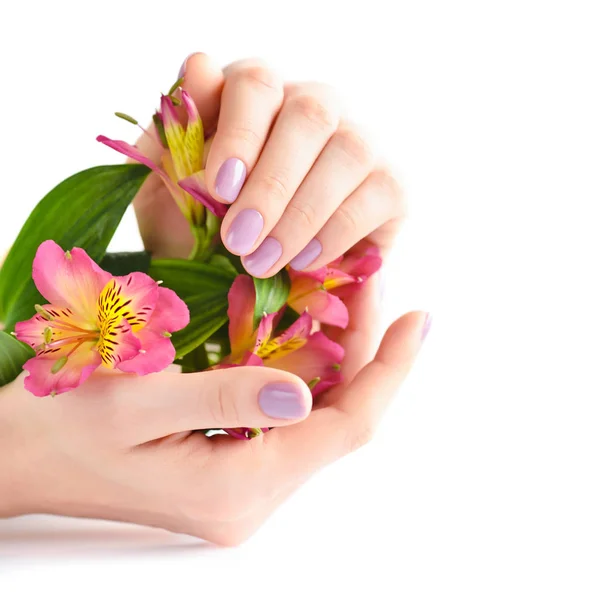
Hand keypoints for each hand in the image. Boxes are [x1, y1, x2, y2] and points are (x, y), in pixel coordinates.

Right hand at [0, 278, 427, 544]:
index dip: (388, 370)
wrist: (18, 460)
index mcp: (241, 483)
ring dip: (331, 352)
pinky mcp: (228, 463)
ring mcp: (241, 480)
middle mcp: (253, 491)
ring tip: (339, 290)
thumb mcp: (135, 401)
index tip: (418, 318)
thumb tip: (303, 393)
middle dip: (360, 349)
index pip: (346, 426)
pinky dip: (298, 365)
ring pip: (313, 412)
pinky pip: (283, 412)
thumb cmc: (61, 427)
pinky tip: (295, 322)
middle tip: (364, 280)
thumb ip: (223, 397)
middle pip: (337, 416)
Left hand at [133, 53, 403, 273]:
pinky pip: (376, 196)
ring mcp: (358, 141)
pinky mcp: (390, 185)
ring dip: (302, 214)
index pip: (257, 83)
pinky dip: (335, 233)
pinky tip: (303, 261)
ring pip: (348, 152)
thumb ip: (177, 134)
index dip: (240, 133)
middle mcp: (316, 106)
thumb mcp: (175, 188)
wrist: (246, 268)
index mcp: (259, 96)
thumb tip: (199, 66)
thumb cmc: (208, 224)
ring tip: (263, 263)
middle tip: (238, 241)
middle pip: (310, 114)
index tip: (218, 190)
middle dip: (272, 185)